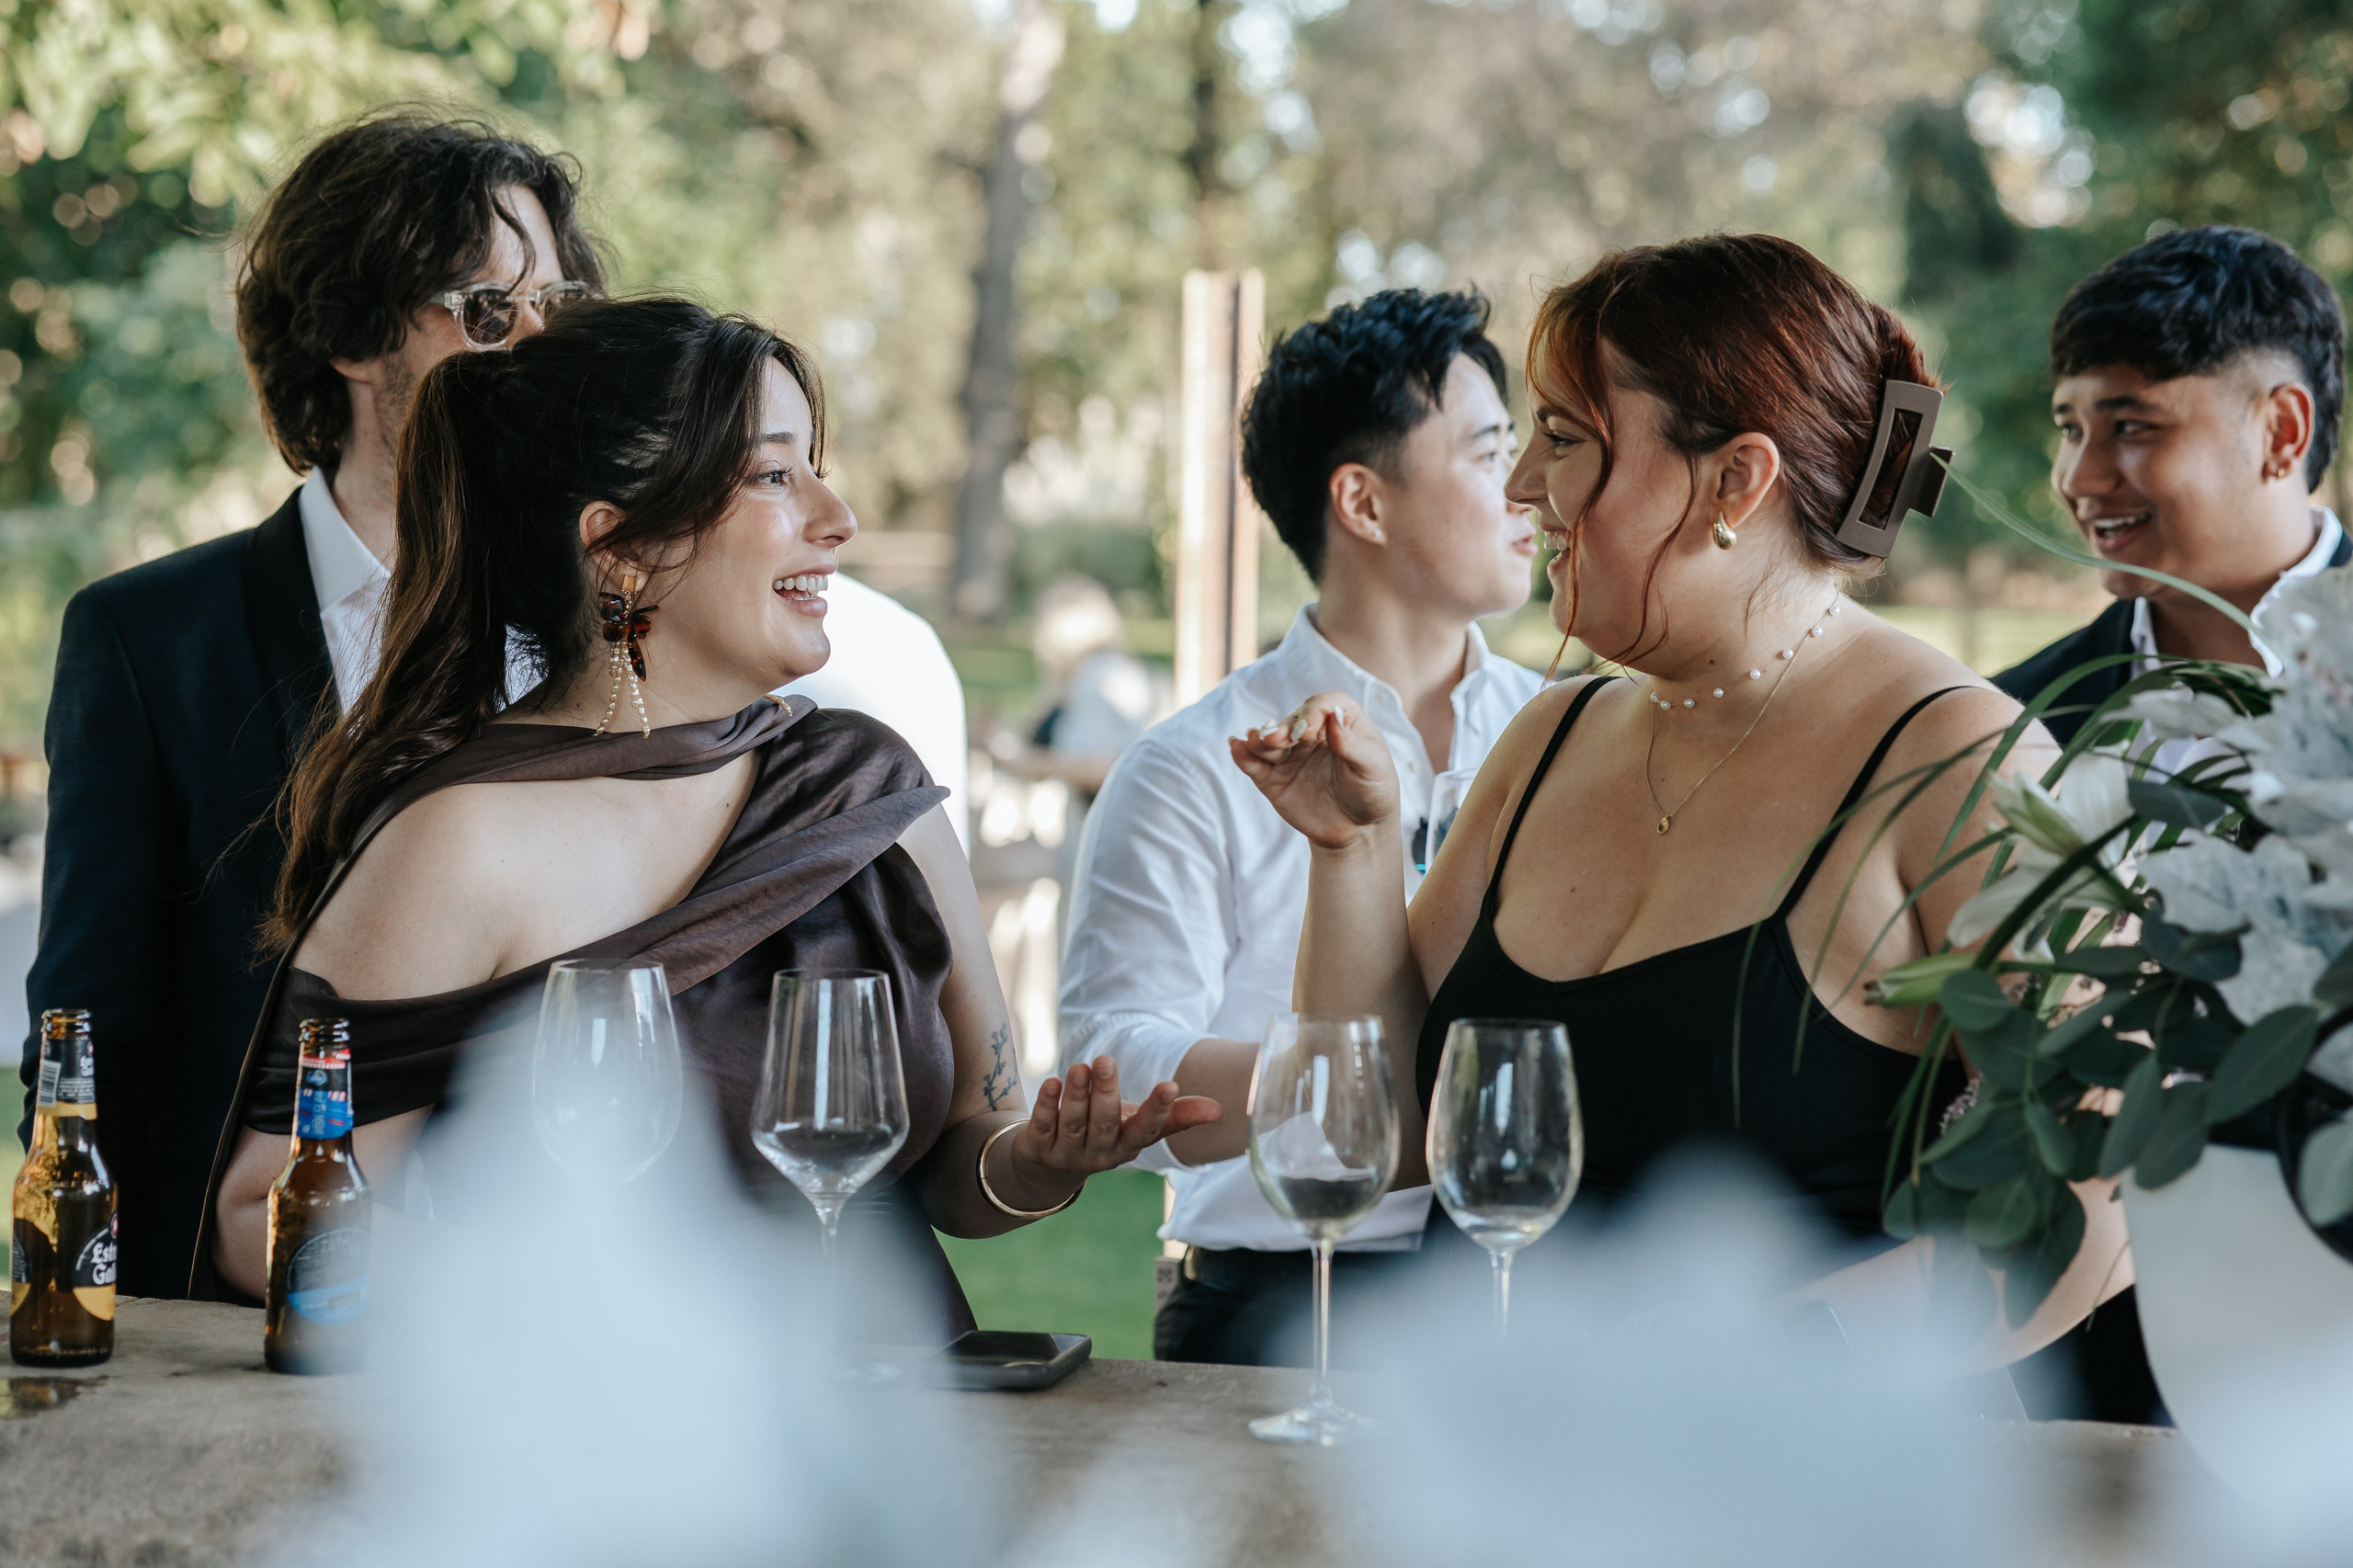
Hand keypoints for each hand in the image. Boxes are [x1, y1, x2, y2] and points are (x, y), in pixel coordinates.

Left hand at [1009, 1056, 1221, 1189]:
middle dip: (1106, 1093)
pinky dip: (1047, 1105)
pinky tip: (1052, 1082)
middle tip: (1105, 1060)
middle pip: (1105, 1124)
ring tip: (1080, 1065)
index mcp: (1129, 1146)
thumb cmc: (1106, 1134)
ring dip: (1076, 1095)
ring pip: (1073, 1124)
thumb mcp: (1138, 1126)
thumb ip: (1175, 1117)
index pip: (1147, 1130)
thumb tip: (1219, 1109)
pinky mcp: (1038, 1148)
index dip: (1158, 1110)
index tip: (1170, 1085)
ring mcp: (1068, 1154)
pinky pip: (1042, 1126)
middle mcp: (1100, 1154)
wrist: (1050, 1169)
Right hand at [1227, 691, 1399, 851]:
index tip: (1308, 731)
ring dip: (1261, 739)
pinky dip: (1243, 755)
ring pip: (1270, 740)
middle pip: (1292, 720)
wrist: (1358, 829)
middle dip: (1283, 728)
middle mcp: (1312, 733)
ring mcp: (1291, 754)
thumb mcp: (1373, 768)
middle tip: (1277, 739)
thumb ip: (1354, 744)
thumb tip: (1334, 714)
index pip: (1323, 704)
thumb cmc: (1372, 791)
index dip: (1313, 712)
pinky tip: (1235, 747)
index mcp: (1341, 721)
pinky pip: (1254, 764)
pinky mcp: (1273, 777)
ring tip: (1255, 741)